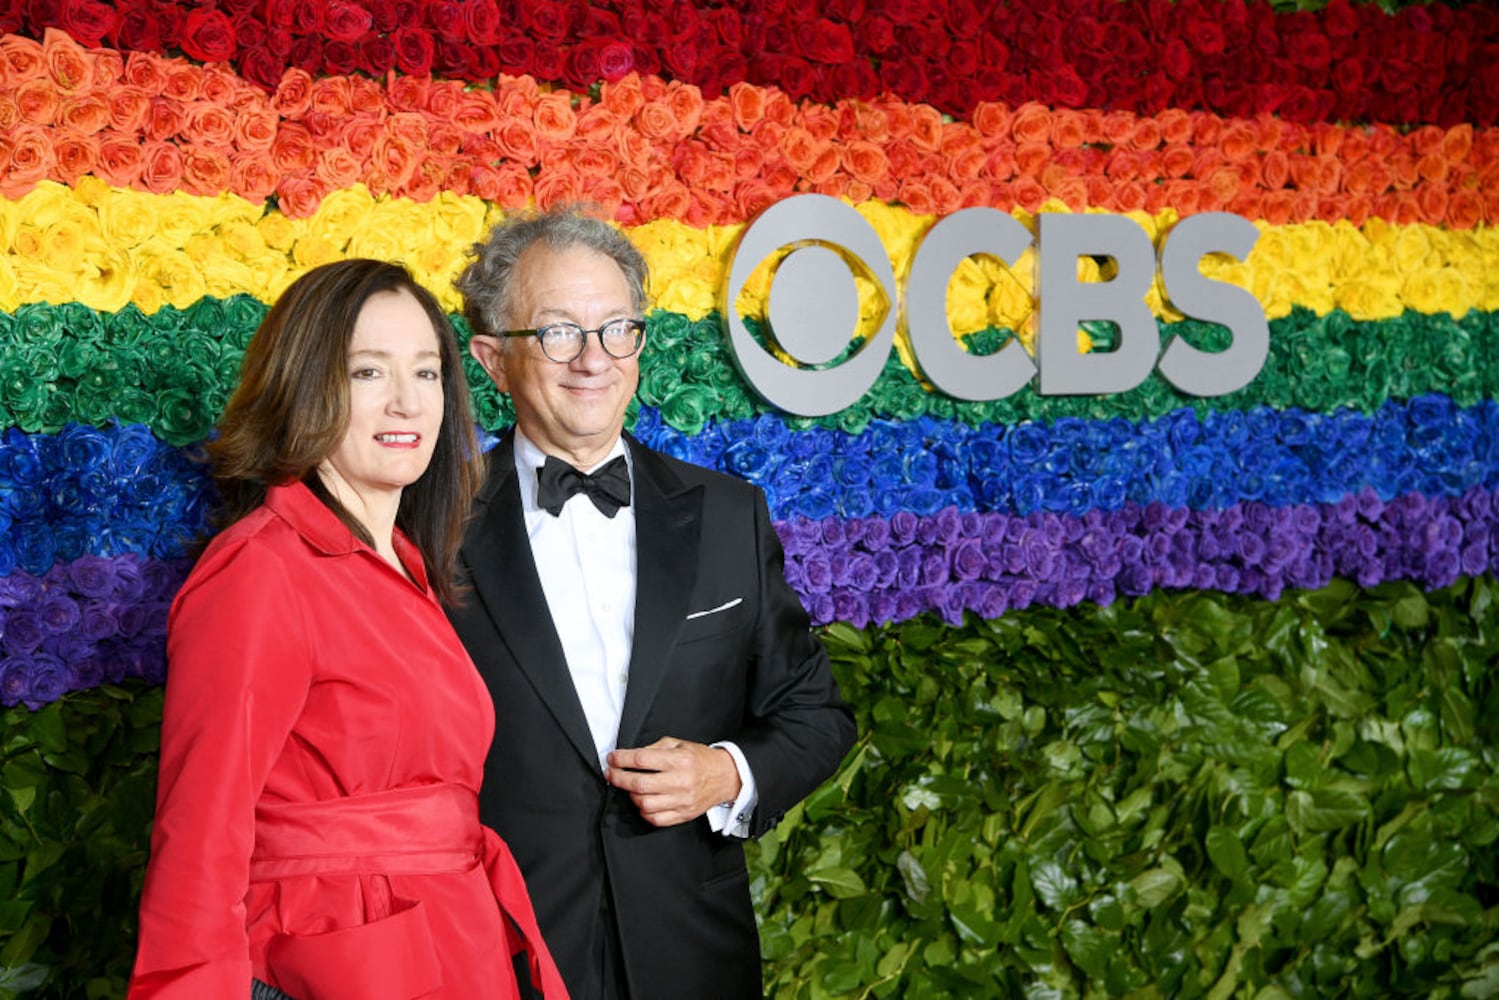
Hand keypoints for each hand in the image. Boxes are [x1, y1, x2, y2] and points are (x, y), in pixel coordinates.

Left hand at [605, 737, 741, 826]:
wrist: (726, 777)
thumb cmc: (701, 760)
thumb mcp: (679, 744)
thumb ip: (655, 748)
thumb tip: (631, 756)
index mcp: (679, 760)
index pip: (642, 759)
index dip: (622, 759)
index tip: (612, 759)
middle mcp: (680, 781)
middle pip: (639, 783)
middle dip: (618, 778)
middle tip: (610, 774)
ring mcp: (682, 800)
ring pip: (645, 804)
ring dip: (631, 796)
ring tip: (630, 788)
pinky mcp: (683, 815)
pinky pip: (656, 819)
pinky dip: (644, 812)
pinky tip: (643, 803)